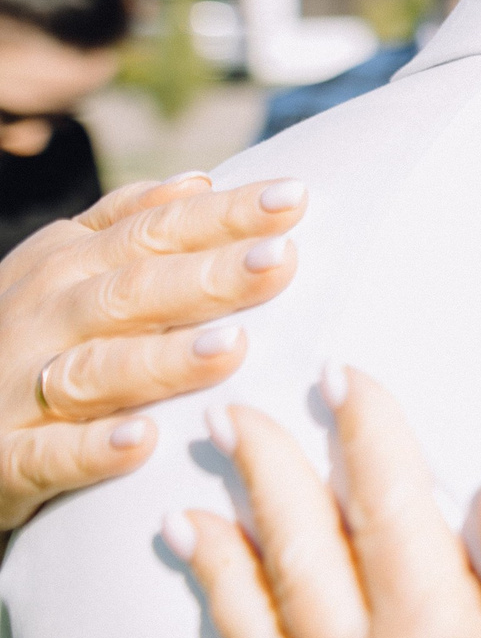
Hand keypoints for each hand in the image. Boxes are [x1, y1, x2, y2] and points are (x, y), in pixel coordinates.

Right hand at [0, 173, 304, 528]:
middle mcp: (44, 317)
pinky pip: (47, 454)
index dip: (222, 215)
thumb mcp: (60, 271)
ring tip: (233, 346)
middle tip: (281, 258)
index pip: (155, 232)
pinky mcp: (3, 456)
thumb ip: (124, 225)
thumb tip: (198, 182)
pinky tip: (143, 442)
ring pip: (97, 368)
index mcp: (66, 266)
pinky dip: (92, 449)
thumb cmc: (21, 340)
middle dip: (209, 275)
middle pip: (135, 291)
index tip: (294, 197)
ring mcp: (19, 387)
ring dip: (165, 359)